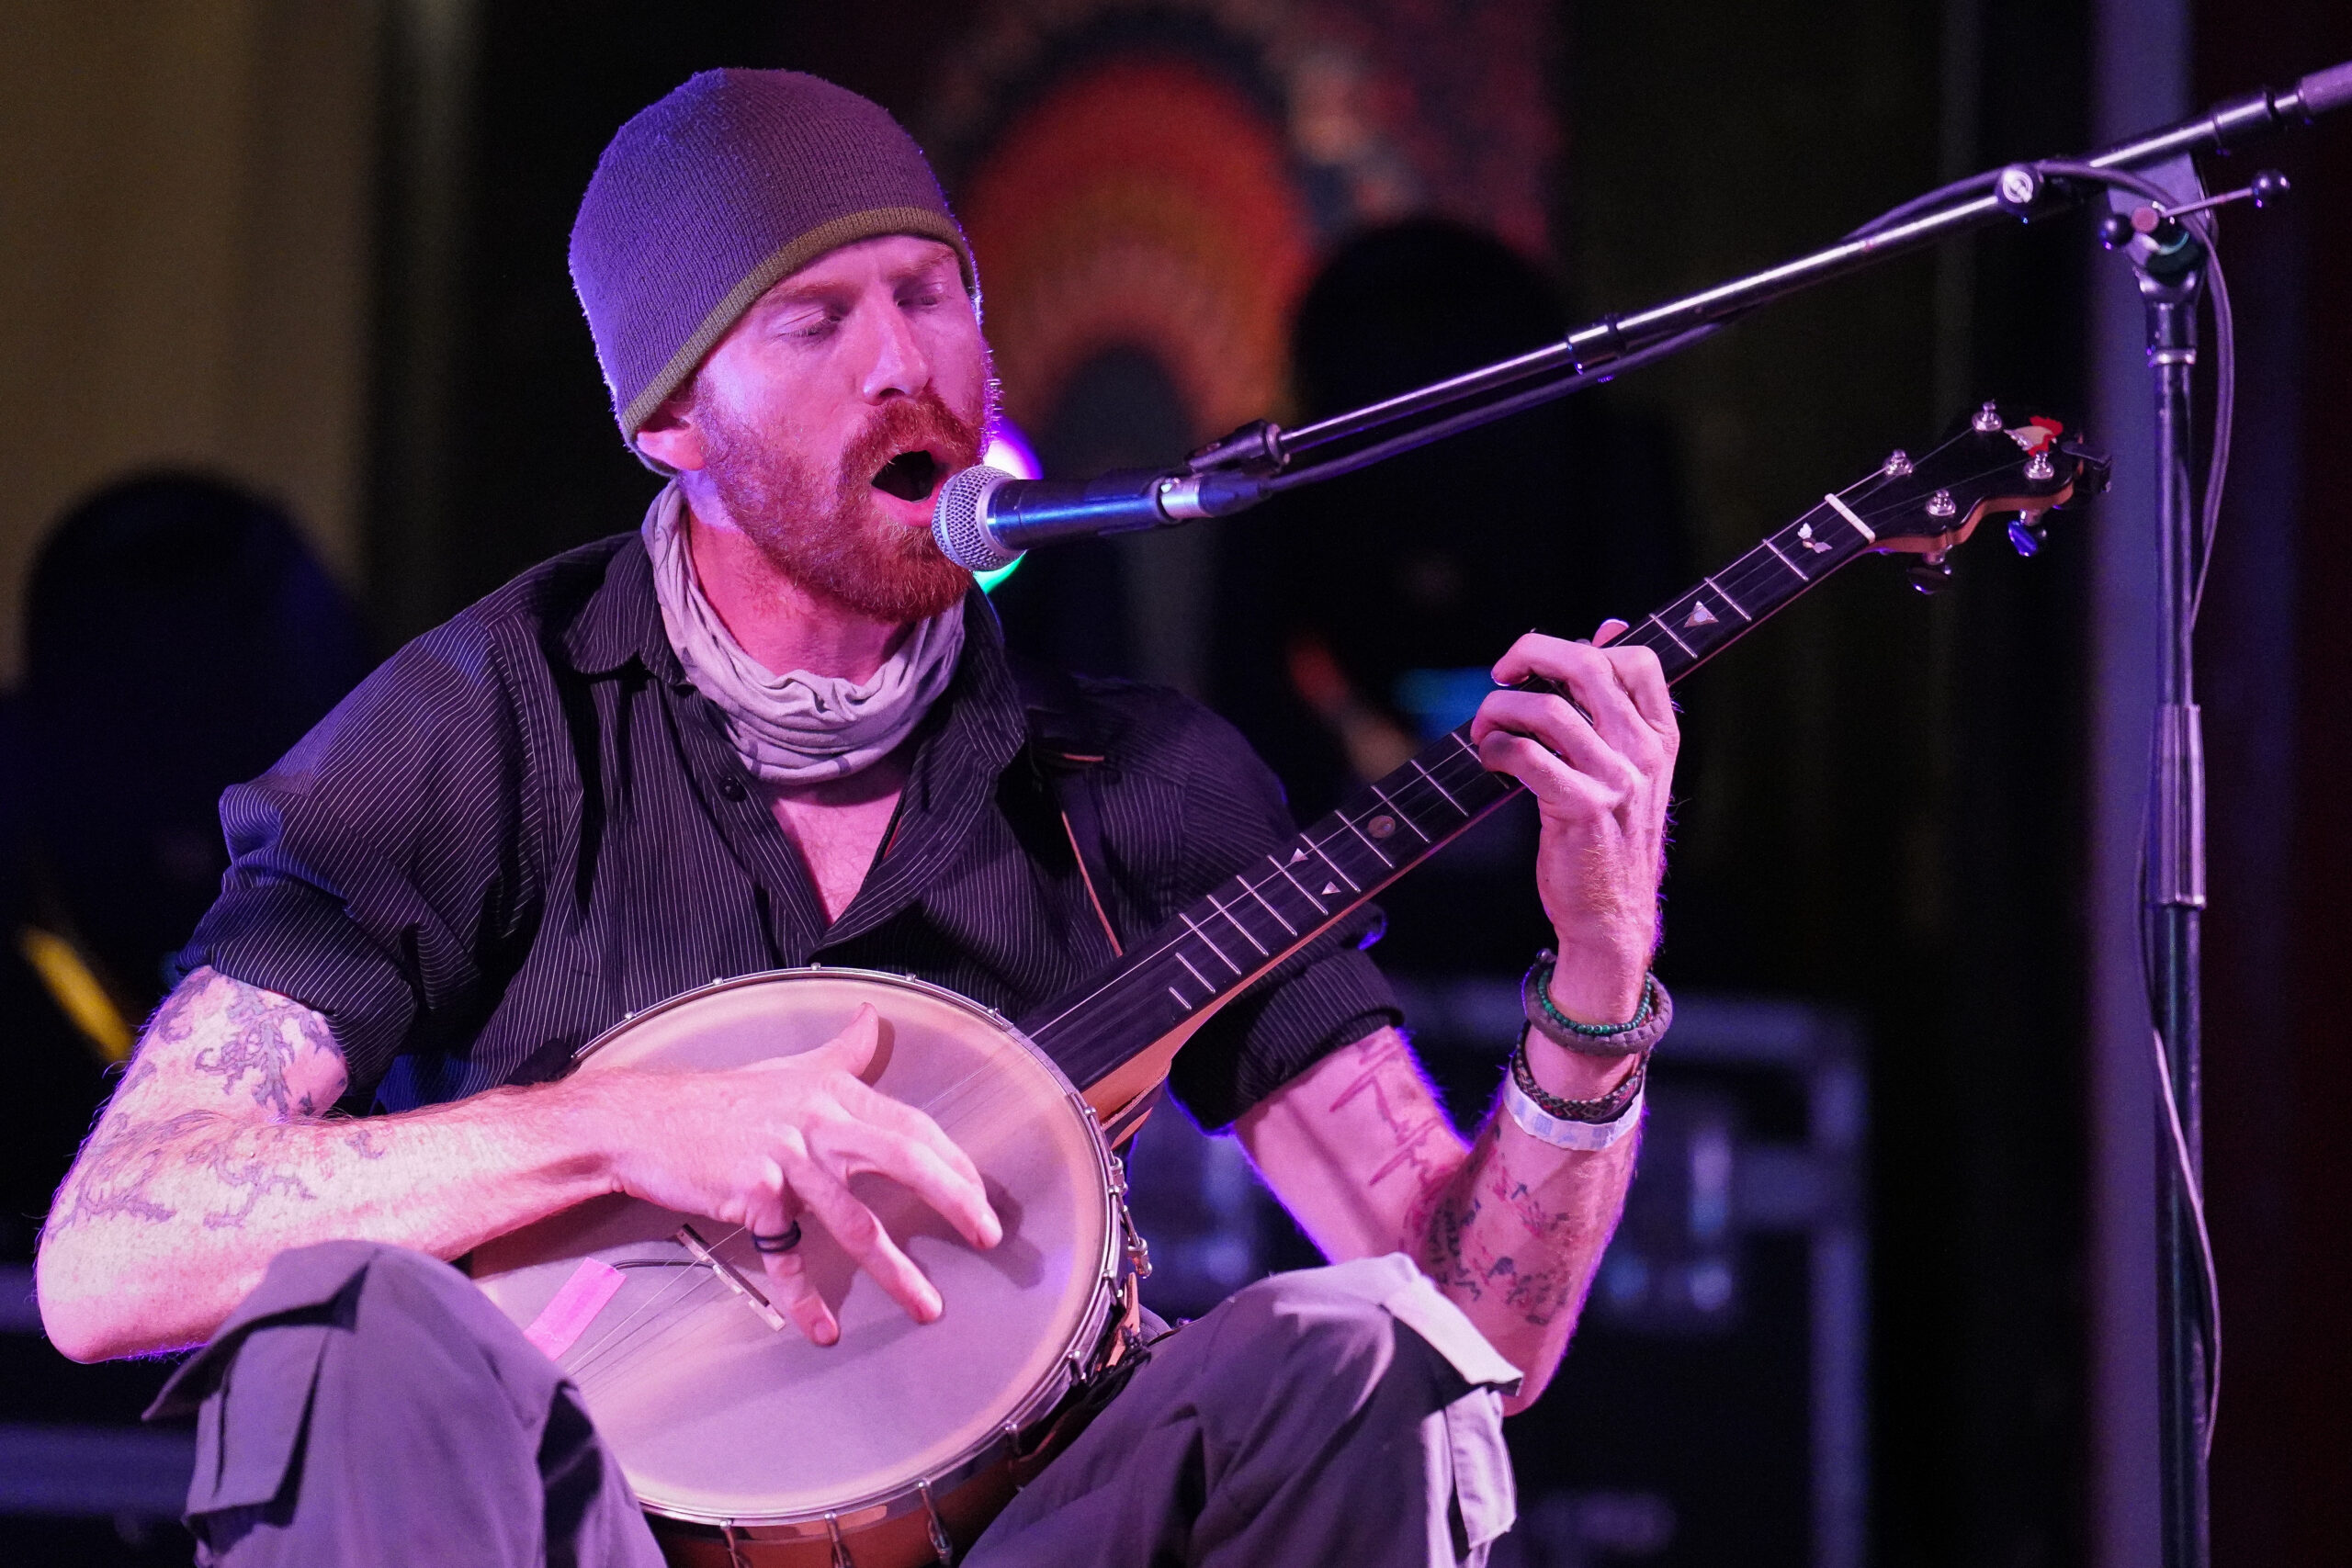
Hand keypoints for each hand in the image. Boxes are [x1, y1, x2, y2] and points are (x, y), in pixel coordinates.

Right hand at [599, 1005, 1000, 1346]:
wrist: (644, 1120)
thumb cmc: (722, 1099)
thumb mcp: (790, 1068)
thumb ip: (842, 1051)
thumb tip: (871, 1017)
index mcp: (834, 1095)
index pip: (914, 1126)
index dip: (954, 1162)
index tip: (982, 1195)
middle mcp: (818, 1122)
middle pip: (903, 1158)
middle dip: (953, 1198)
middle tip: (987, 1236)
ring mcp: (785, 1160)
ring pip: (854, 1219)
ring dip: (895, 1269)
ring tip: (926, 1305)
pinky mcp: (753, 1195)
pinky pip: (788, 1256)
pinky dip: (806, 1298)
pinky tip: (824, 1327)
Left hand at [1470, 622, 1677, 1024]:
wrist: (1612, 917)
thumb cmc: (1610, 839)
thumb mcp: (1628, 768)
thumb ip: (1615, 703)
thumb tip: (1608, 627)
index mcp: (1659, 737)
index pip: (1636, 659)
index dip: (1581, 646)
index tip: (1541, 669)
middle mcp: (1643, 754)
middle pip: (1588, 666)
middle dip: (1531, 656)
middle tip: (1500, 676)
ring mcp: (1616, 782)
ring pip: (1548, 710)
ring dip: (1499, 710)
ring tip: (1483, 730)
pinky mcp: (1582, 810)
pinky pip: (1526, 755)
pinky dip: (1495, 748)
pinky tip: (1489, 761)